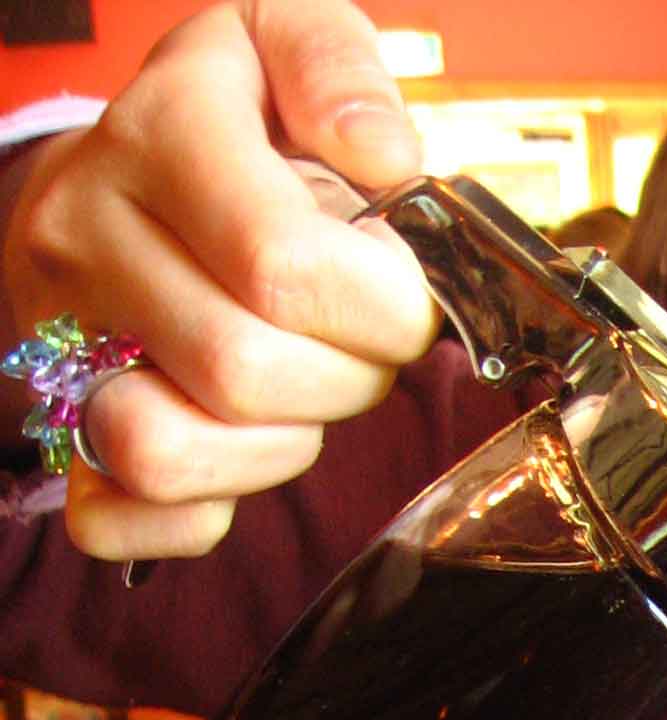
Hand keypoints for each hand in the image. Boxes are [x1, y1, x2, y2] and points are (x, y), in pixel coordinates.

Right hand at [3, 0, 437, 559]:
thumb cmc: (231, 133)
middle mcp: (88, 233)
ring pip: (168, 450)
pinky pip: (116, 515)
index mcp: (159, 134)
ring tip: (296, 391)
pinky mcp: (58, 425)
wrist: (115, 182)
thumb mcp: (281, 48)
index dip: (380, 309)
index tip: (398, 299)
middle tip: (352, 346)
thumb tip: (382, 158)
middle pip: (243, 369)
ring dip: (272, 448)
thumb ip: (339, 73)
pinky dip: (198, 512)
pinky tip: (237, 450)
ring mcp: (60, 336)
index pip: (283, 265)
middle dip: (341, 380)